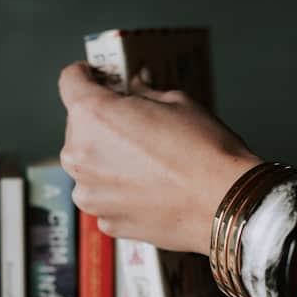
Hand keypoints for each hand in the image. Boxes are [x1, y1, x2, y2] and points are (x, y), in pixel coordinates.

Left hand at [58, 62, 261, 254]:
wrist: (225, 205)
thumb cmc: (204, 152)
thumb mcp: (177, 102)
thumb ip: (145, 92)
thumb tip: (137, 85)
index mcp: (93, 115)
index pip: (70, 81)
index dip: (85, 75)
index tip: (96, 78)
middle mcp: (80, 155)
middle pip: (80, 126)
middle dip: (103, 122)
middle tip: (138, 125)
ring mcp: (90, 194)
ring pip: (90, 166)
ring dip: (109, 159)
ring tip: (149, 163)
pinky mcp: (106, 221)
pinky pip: (105, 197)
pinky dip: (120, 191)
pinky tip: (152, 189)